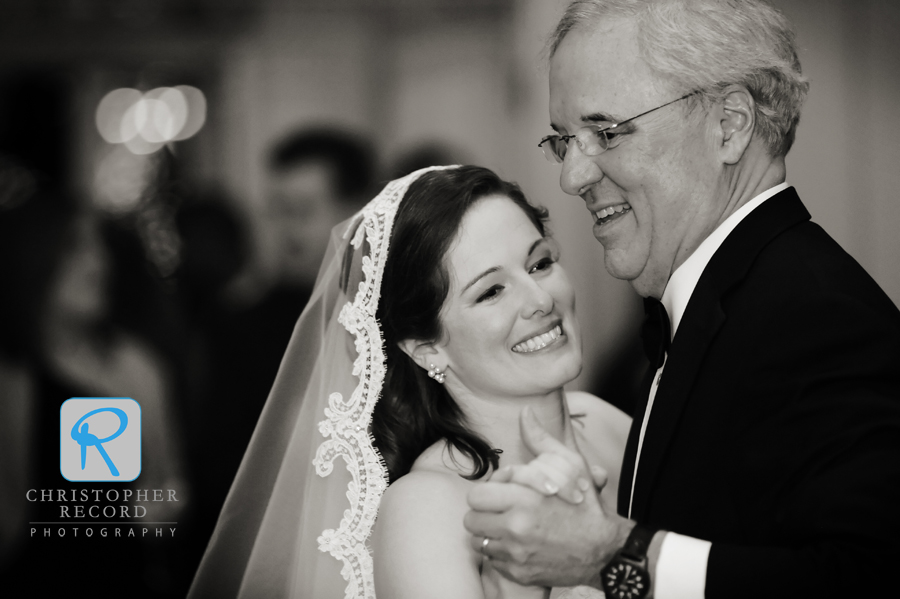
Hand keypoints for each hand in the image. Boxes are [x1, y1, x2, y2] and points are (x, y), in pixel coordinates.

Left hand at [464, 407, 631, 587]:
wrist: (605, 550)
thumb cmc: (585, 505)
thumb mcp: (569, 465)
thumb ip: (541, 440)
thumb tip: (525, 412)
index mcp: (524, 499)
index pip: (476, 496)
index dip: (485, 493)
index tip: (498, 494)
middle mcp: (516, 528)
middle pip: (471, 521)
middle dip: (483, 514)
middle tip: (498, 511)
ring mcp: (516, 554)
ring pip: (479, 542)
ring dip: (490, 535)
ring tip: (508, 528)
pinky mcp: (519, 574)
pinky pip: (493, 562)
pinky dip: (502, 555)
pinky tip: (519, 546)